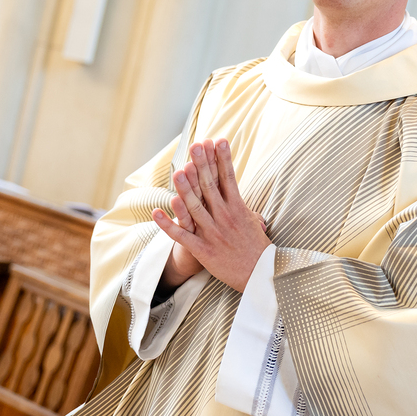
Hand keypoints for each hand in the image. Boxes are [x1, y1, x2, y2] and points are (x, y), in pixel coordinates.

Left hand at [153, 138, 270, 292]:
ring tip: (177, 171)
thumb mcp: (254, 222)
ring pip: (195, 208)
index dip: (222, 158)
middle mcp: (225, 217)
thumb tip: (240, 193)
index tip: (218, 140)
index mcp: (238, 208)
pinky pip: (182, 235)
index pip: (229, 178)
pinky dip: (168, 224)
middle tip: (196, 146)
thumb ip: (245, 206)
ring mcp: (213, 233)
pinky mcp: (203, 249)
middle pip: (210, 187)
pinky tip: (157, 212)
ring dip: (184, 189)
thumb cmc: (257, 248)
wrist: (260, 276)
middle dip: (202, 165)